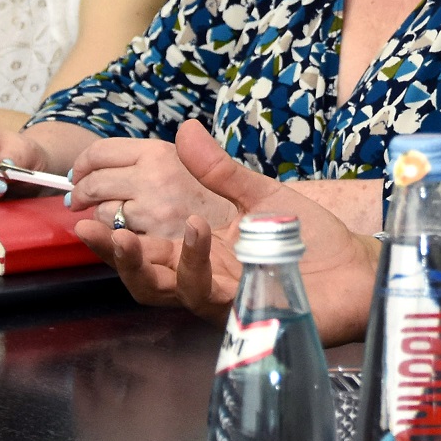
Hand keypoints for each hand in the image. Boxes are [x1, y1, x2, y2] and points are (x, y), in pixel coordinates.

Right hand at [76, 121, 380, 336]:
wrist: (356, 269)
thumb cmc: (310, 238)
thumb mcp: (261, 194)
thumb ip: (220, 171)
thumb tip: (184, 130)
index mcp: (202, 254)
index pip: (147, 248)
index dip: (115, 235)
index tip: (84, 213)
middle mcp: (205, 280)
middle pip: (144, 277)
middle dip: (115, 255)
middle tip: (88, 231)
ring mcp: (224, 298)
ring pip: (168, 292)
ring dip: (146, 264)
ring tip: (130, 235)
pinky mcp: (247, 310)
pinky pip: (211, 294)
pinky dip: (197, 265)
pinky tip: (196, 235)